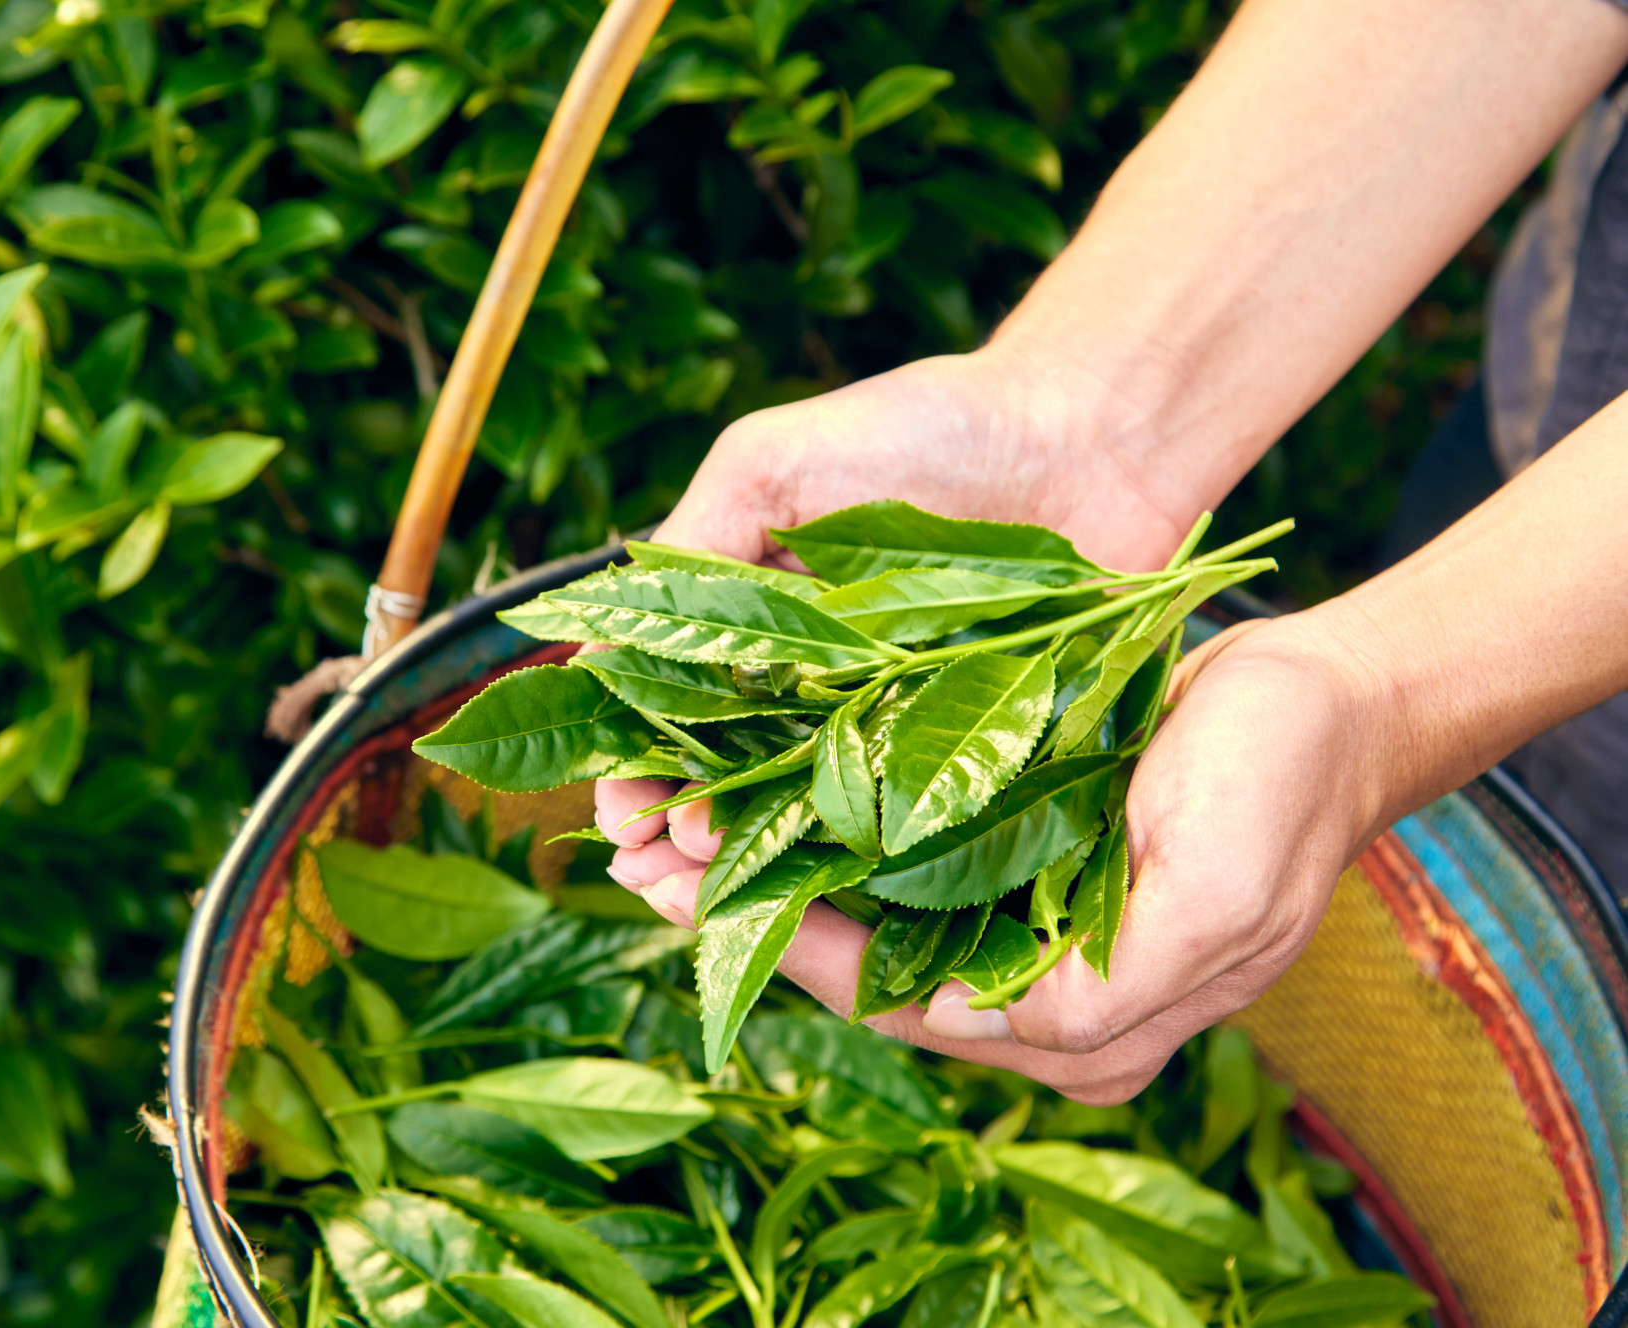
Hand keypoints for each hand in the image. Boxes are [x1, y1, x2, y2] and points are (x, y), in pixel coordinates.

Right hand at [596, 342, 1207, 849]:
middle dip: (679, 844)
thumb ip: (691, 546)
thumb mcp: (775, 462)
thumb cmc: (932, 429)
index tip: (625, 815)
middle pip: (723, 790)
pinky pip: (906, 827)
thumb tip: (593, 653)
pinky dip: (859, 868)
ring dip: (752, 873)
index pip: (664, 718)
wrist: (1094, 439)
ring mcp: (889, 729)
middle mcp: (811, 689)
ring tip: (719, 890)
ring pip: (803, 825)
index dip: (635, 774)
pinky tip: (823, 900)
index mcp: (750, 625)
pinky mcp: (969, 757)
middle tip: (664, 873)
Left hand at [609, 613, 1392, 1104]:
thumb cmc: (1278, 787)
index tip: (699, 894)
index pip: (898, 1006)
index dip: (789, 953)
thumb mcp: (1214, 896)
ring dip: (768, 876)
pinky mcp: (1016, 864)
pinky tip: (755, 797)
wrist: (1329, 704)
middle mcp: (1037, 995)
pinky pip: (897, 870)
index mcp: (1083, 1026)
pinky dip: (820, 838)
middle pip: (861, 975)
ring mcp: (1023, 929)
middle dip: (751, 918)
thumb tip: (977, 1027)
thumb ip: (1104, 991)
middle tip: (645, 860)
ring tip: (672, 831)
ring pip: (864, 924)